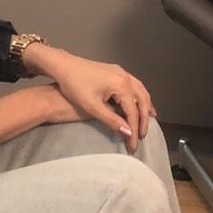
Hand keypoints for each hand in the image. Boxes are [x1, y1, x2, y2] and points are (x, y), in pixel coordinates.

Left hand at [24, 46, 153, 153]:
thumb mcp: (92, 106)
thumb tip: (128, 132)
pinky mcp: (117, 71)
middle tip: (142, 136)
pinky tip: (140, 102)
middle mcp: (125, 77)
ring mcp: (122, 72)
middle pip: (142, 101)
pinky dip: (140, 97)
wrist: (64, 66)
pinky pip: (135, 86)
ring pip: (141, 91)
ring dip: (145, 107)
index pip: (132, 112)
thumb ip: (111, 119)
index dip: (134, 131)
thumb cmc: (75, 86)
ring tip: (148, 120)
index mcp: (121, 85)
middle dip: (143, 120)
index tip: (133, 146)